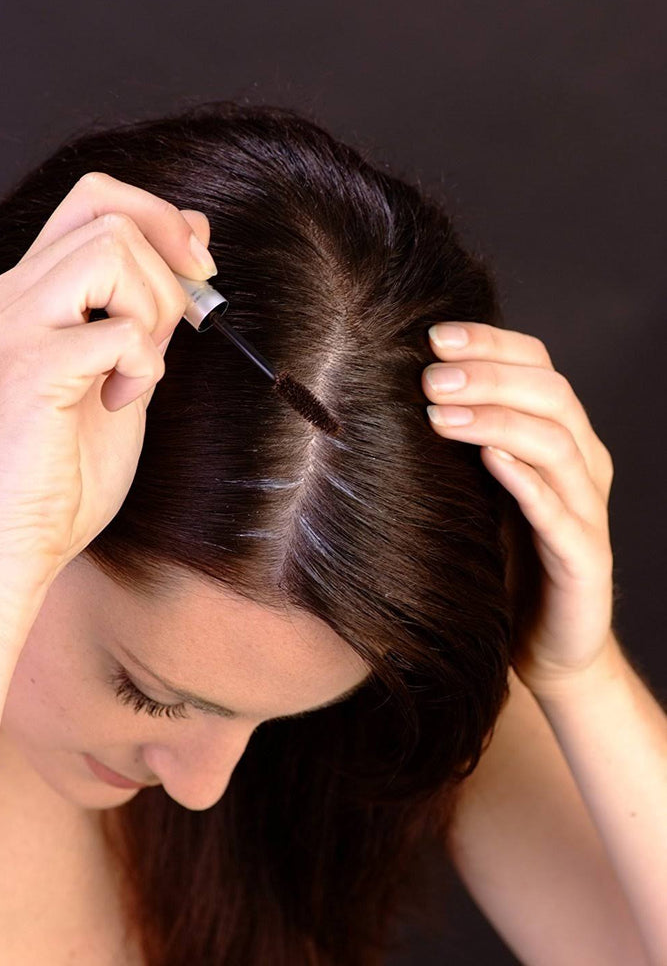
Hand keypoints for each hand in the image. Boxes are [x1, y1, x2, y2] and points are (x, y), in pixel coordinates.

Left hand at [421, 321, 615, 696]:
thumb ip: (459, 441)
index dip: (490, 343)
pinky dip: (526, 481)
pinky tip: (490, 460)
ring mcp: (587, 510)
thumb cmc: (500, 557)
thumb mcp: (477, 488)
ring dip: (498, 420)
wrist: (539, 642)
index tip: (432, 335)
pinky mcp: (584, 559)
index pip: (537, 365)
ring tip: (441, 412)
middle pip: (551, 394)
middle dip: (489, 376)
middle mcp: (583, 464)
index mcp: (560, 436)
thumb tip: (388, 388)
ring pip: (557, 444)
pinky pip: (560, 513)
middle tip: (429, 376)